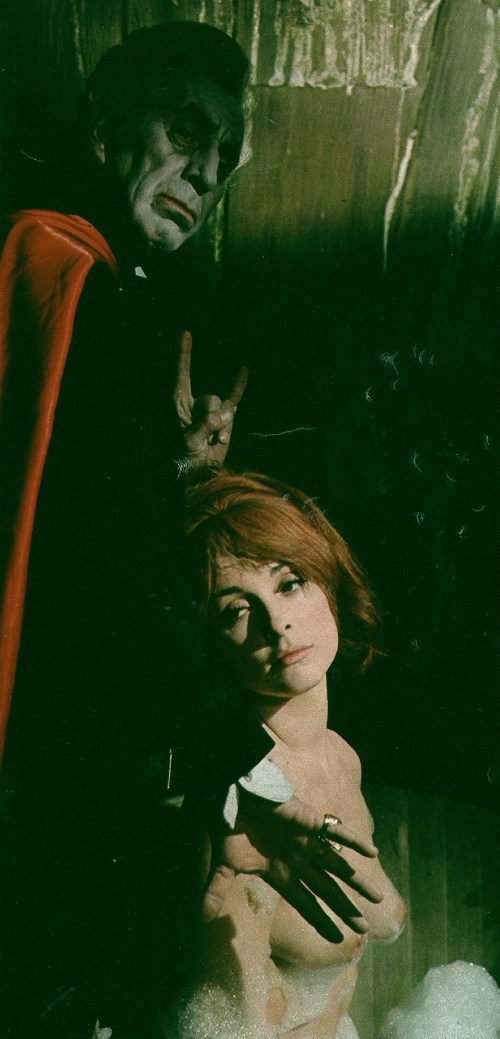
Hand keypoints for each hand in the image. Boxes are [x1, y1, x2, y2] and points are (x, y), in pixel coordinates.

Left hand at [173, 331, 247, 469]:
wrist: (195, 476)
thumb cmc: (182, 459)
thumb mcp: (189, 442)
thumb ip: (206, 425)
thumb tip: (228, 413)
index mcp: (176, 404)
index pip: (180, 373)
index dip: (183, 353)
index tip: (185, 333)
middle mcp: (192, 403)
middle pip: (210, 399)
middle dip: (212, 418)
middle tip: (204, 440)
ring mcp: (208, 410)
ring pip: (223, 408)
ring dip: (222, 429)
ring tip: (213, 444)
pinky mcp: (222, 419)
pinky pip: (233, 400)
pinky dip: (238, 387)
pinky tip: (243, 370)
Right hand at [203, 793, 382, 942]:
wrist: (234, 791)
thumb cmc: (230, 824)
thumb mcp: (225, 862)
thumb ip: (217, 888)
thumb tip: (200, 918)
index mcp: (279, 872)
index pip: (305, 903)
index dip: (322, 921)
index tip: (339, 939)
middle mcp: (297, 860)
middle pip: (327, 890)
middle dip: (346, 908)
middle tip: (365, 929)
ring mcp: (306, 842)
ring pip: (337, 866)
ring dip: (357, 881)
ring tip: (378, 899)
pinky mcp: (311, 822)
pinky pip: (337, 833)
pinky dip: (354, 841)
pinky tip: (372, 853)